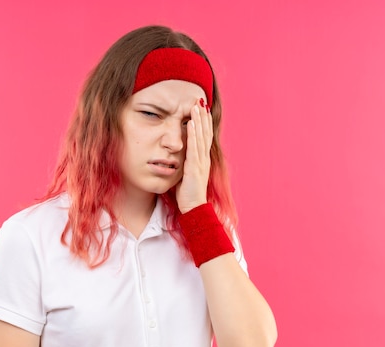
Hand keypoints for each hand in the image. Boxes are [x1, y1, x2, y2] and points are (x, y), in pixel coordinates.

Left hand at [176, 98, 212, 212]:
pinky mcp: (195, 167)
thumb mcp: (187, 174)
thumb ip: (185, 163)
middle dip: (203, 116)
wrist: (194, 208)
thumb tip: (178, 155)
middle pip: (205, 132)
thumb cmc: (188, 193)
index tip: (202, 108)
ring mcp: (201, 162)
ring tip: (196, 106)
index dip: (204, 122)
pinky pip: (194, 148)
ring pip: (201, 137)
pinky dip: (194, 134)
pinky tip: (192, 123)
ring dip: (199, 120)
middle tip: (200, 100)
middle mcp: (204, 158)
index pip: (205, 136)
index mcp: (202, 159)